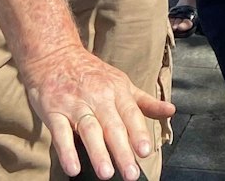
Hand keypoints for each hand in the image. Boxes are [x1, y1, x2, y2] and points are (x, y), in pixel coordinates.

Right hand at [23, 43, 174, 180]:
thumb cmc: (92, 74)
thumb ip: (145, 102)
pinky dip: (66, 151)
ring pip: (88, 129)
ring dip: (97, 152)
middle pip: (112, 126)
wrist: (54, 55)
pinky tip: (72, 168)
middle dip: (122, 150)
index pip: (130, 114)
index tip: (146, 152)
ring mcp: (74, 104)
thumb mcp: (121, 83)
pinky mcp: (53, 111)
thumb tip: (171, 110)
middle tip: (130, 173)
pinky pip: (60, 133)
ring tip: (106, 173)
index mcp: (117, 91)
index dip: (138, 133)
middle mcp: (97, 97)